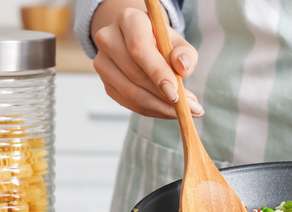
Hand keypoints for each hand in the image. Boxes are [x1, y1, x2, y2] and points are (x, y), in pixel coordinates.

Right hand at [90, 0, 202, 118]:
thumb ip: (185, 53)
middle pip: (134, 73)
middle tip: (189, 108)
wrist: (141, 42)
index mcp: (129, 20)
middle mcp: (108, 38)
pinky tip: (167, 110)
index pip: (139, 48)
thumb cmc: (162, 42)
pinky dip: (151, 110)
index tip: (175, 93)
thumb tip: (182, 67)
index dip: (157, 72)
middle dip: (163, 96)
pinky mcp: (105, 82)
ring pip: (130, 92)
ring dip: (159, 107)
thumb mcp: (178, 42)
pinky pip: (127, 102)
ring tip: (182, 111)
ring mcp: (102, 62)